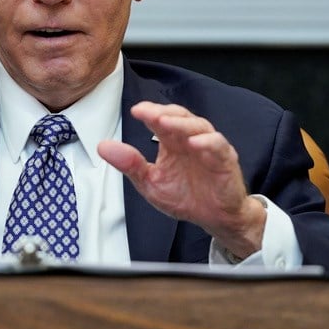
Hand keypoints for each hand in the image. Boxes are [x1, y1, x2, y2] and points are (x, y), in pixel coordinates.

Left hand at [97, 101, 266, 257]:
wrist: (213, 218)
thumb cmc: (185, 197)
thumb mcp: (151, 183)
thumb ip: (130, 164)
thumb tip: (103, 146)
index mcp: (172, 142)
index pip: (160, 120)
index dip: (149, 112)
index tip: (135, 111)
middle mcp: (190, 140)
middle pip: (179, 116)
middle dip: (164, 113)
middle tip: (148, 113)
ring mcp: (209, 148)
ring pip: (198, 126)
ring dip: (182, 124)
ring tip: (165, 123)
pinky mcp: (225, 160)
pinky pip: (218, 146)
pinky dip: (207, 143)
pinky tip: (194, 143)